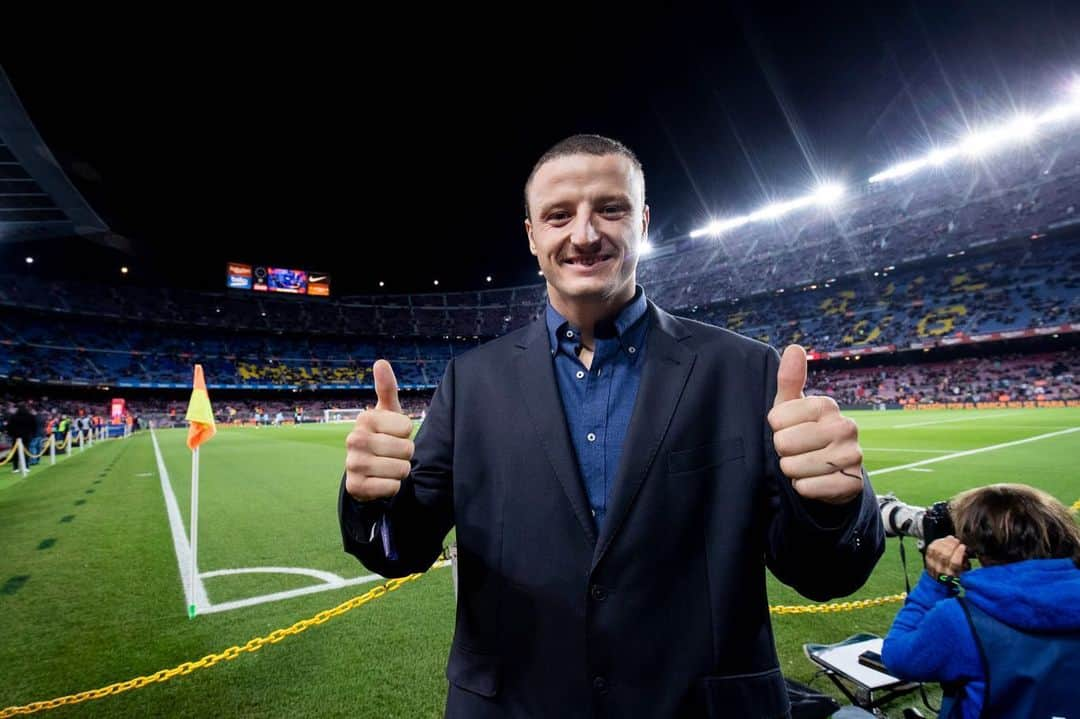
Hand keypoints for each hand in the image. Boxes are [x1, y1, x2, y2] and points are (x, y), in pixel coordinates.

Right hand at [344, 360, 413, 500]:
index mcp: (364, 419)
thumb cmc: (383, 436)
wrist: (367, 471)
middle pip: (406, 449)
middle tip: (392, 453)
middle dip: (405, 454)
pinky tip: (381, 481)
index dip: (406, 433)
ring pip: (401, 469)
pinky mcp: (355, 487)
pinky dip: (393, 487)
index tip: (393, 434)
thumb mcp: (388, 412)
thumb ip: (387, 388)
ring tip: (387, 466)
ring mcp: (352, 464)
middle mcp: (353, 439)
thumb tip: (380, 361)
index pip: (407, 427)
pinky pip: (392, 487)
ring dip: (400, 471)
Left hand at [767, 345, 863, 504]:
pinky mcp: (852, 483)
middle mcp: (845, 427)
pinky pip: (808, 488)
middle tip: (796, 450)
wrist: (830, 471)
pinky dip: (803, 488)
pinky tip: (813, 480)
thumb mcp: (791, 406)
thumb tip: (795, 347)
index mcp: (827, 406)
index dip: (776, 428)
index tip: (787, 429)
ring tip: (804, 464)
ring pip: (794, 468)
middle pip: (784, 444)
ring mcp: (853, 455)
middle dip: (783, 451)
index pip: (777, 419)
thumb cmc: (803, 432)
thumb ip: (790, 379)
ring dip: (792, 471)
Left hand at [925, 536, 969, 578]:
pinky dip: (937, 542)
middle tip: (956, 540)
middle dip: (951, 545)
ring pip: (937, 550)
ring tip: (951, 539)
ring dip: (945, 542)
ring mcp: (932, 564)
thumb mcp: (962, 573)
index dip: (959, 552)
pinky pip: (930, 548)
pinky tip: (943, 540)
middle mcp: (940, 570)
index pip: (954, 563)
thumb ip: (964, 563)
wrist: (937, 581)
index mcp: (952, 575)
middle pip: (944, 555)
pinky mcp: (927, 559)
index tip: (962, 546)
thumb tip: (964, 550)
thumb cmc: (952, 575)